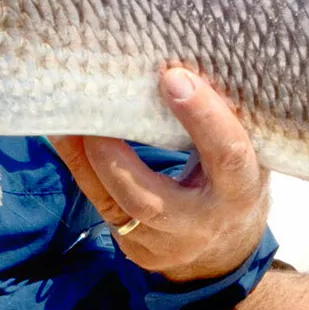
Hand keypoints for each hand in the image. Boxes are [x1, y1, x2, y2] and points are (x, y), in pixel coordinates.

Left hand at [51, 68, 270, 282]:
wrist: (226, 250)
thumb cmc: (234, 180)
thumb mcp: (247, 151)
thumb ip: (224, 119)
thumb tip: (183, 59)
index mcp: (240, 192)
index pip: (226, 155)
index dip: (203, 117)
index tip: (173, 76)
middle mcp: (201, 225)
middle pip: (150, 200)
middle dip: (114, 155)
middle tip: (90, 105)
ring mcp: (163, 245)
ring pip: (113, 205)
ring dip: (83, 158)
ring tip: (61, 116)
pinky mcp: (134, 248)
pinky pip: (101, 205)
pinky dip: (80, 168)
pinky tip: (63, 136)